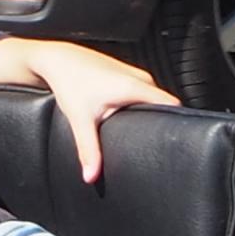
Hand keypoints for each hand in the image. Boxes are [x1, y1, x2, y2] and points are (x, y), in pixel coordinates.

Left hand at [11, 38, 171, 183]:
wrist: (58, 60)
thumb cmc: (69, 82)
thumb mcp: (81, 120)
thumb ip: (89, 149)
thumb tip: (91, 175)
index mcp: (136, 86)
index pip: (173, 105)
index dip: (177, 122)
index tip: (173, 140)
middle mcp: (140, 78)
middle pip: (164, 104)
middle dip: (160, 122)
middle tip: (152, 142)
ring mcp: (135, 73)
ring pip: (153, 98)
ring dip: (149, 113)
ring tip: (140, 130)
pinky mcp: (127, 74)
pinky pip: (143, 92)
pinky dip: (139, 105)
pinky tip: (129, 116)